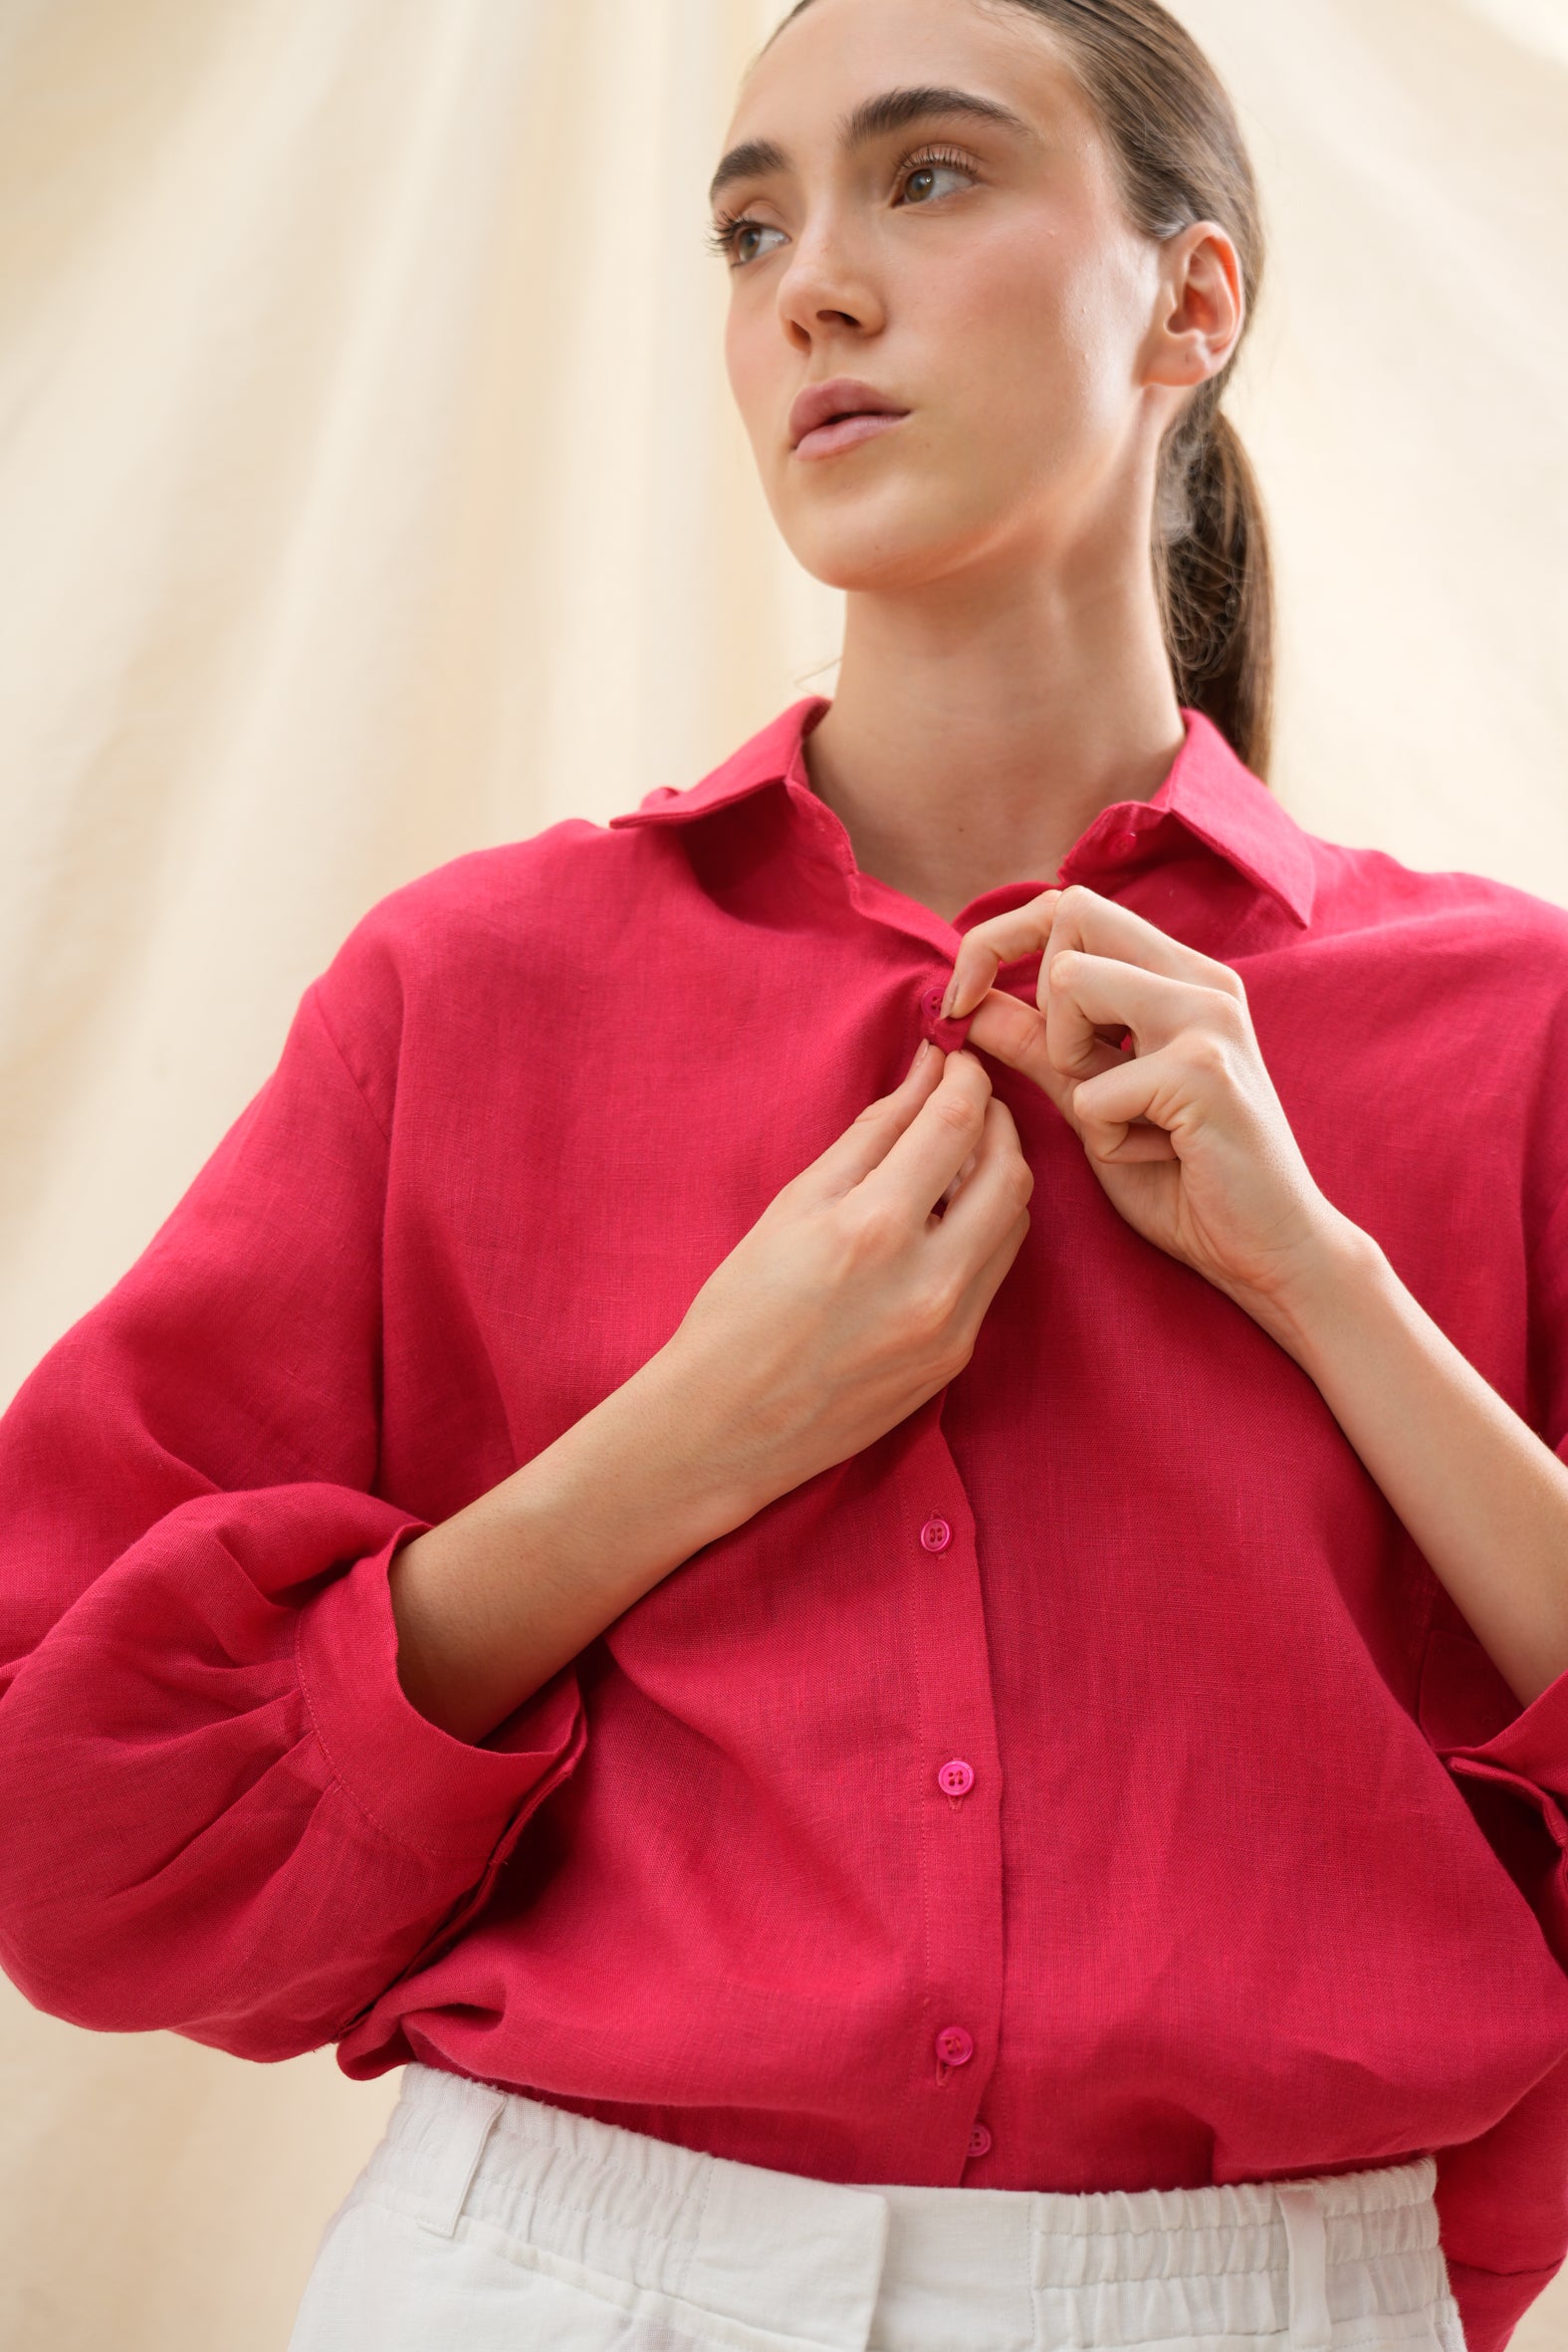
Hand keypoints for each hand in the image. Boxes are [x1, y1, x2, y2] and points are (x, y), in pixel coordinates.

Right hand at [657, 1042, 1031, 1514]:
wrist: (725, 1424)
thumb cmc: (740, 1309)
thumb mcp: (794, 1206)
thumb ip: (871, 1135)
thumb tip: (924, 1073)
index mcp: (873, 1228)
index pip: (956, 1122)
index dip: (965, 1077)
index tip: (956, 1058)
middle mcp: (928, 1280)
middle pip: (1010, 1170)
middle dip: (997, 1119)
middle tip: (967, 1098)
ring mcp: (952, 1326)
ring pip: (1016, 1222)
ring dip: (999, 1174)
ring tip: (957, 1155)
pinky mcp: (957, 1357)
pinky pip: (996, 1272)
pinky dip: (984, 1229)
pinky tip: (946, 1219)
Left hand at [943, 884, 1346, 1340]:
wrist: (1273, 1249)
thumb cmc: (1186, 1179)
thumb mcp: (1094, 1102)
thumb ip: (1037, 1046)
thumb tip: (965, 1004)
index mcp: (1179, 974)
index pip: (1071, 905)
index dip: (998, 940)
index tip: (961, 1001)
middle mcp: (1201, 978)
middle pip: (1071, 915)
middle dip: (1040, 1000)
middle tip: (1078, 1076)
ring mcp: (1208, 1017)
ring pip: (1072, 982)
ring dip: (1071, 1064)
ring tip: (1124, 1118)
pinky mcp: (1204, 1071)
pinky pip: (1092, 1088)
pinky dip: (1107, 1138)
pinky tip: (1161, 1157)